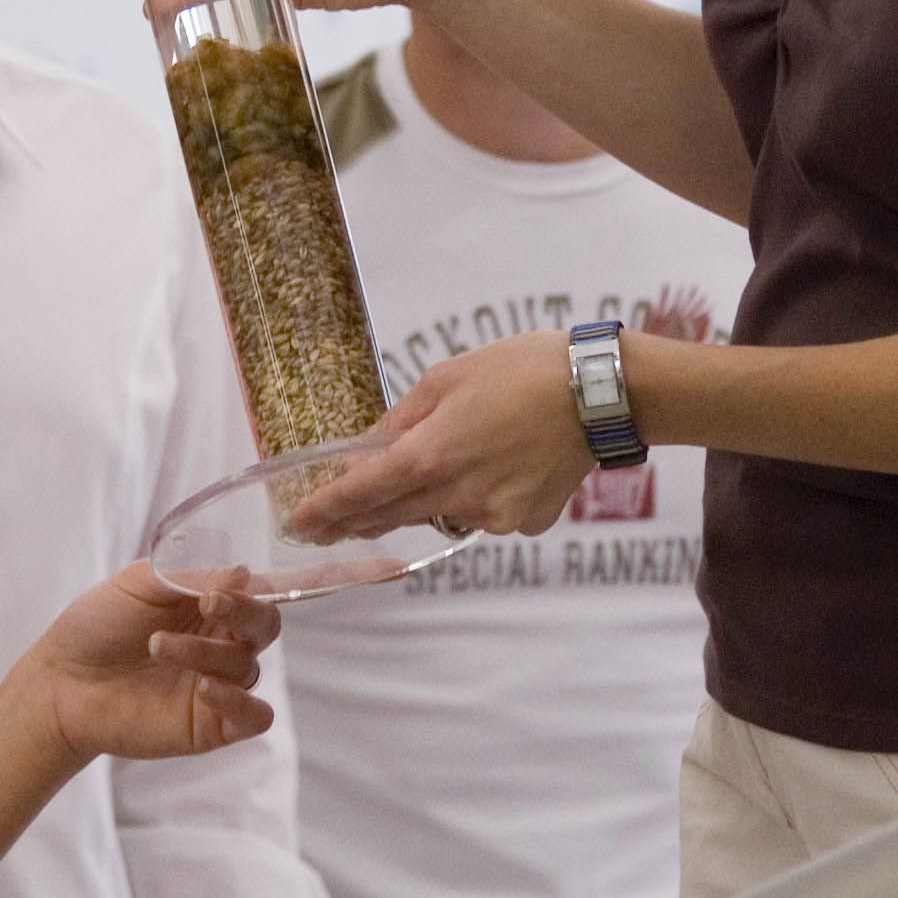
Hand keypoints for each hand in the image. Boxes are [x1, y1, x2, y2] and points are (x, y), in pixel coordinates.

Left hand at [20, 564, 279, 765]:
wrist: (59, 682)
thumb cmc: (95, 627)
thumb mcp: (137, 585)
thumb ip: (187, 577)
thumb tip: (242, 572)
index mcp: (208, 606)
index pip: (254, 594)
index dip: (247, 590)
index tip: (215, 588)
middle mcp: (218, 644)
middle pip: (265, 627)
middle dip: (245, 613)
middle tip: (209, 604)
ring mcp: (217, 686)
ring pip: (247, 667)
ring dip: (206, 652)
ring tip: (157, 646)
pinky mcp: (211, 726)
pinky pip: (255, 717)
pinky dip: (242, 703)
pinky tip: (205, 689)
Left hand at [284, 333, 591, 541]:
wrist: (600, 393)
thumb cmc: (524, 370)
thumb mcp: (448, 377)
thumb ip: (402, 419)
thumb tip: (369, 450)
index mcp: (431, 454)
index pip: (360, 492)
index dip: (323, 510)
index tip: (297, 523)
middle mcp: (456, 494)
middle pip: (389, 516)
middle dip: (354, 521)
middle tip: (324, 527)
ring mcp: (492, 516)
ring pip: (439, 514)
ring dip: (424, 498)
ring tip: (449, 458)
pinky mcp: (523, 523)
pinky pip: (484, 515)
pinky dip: (479, 495)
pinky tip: (500, 461)